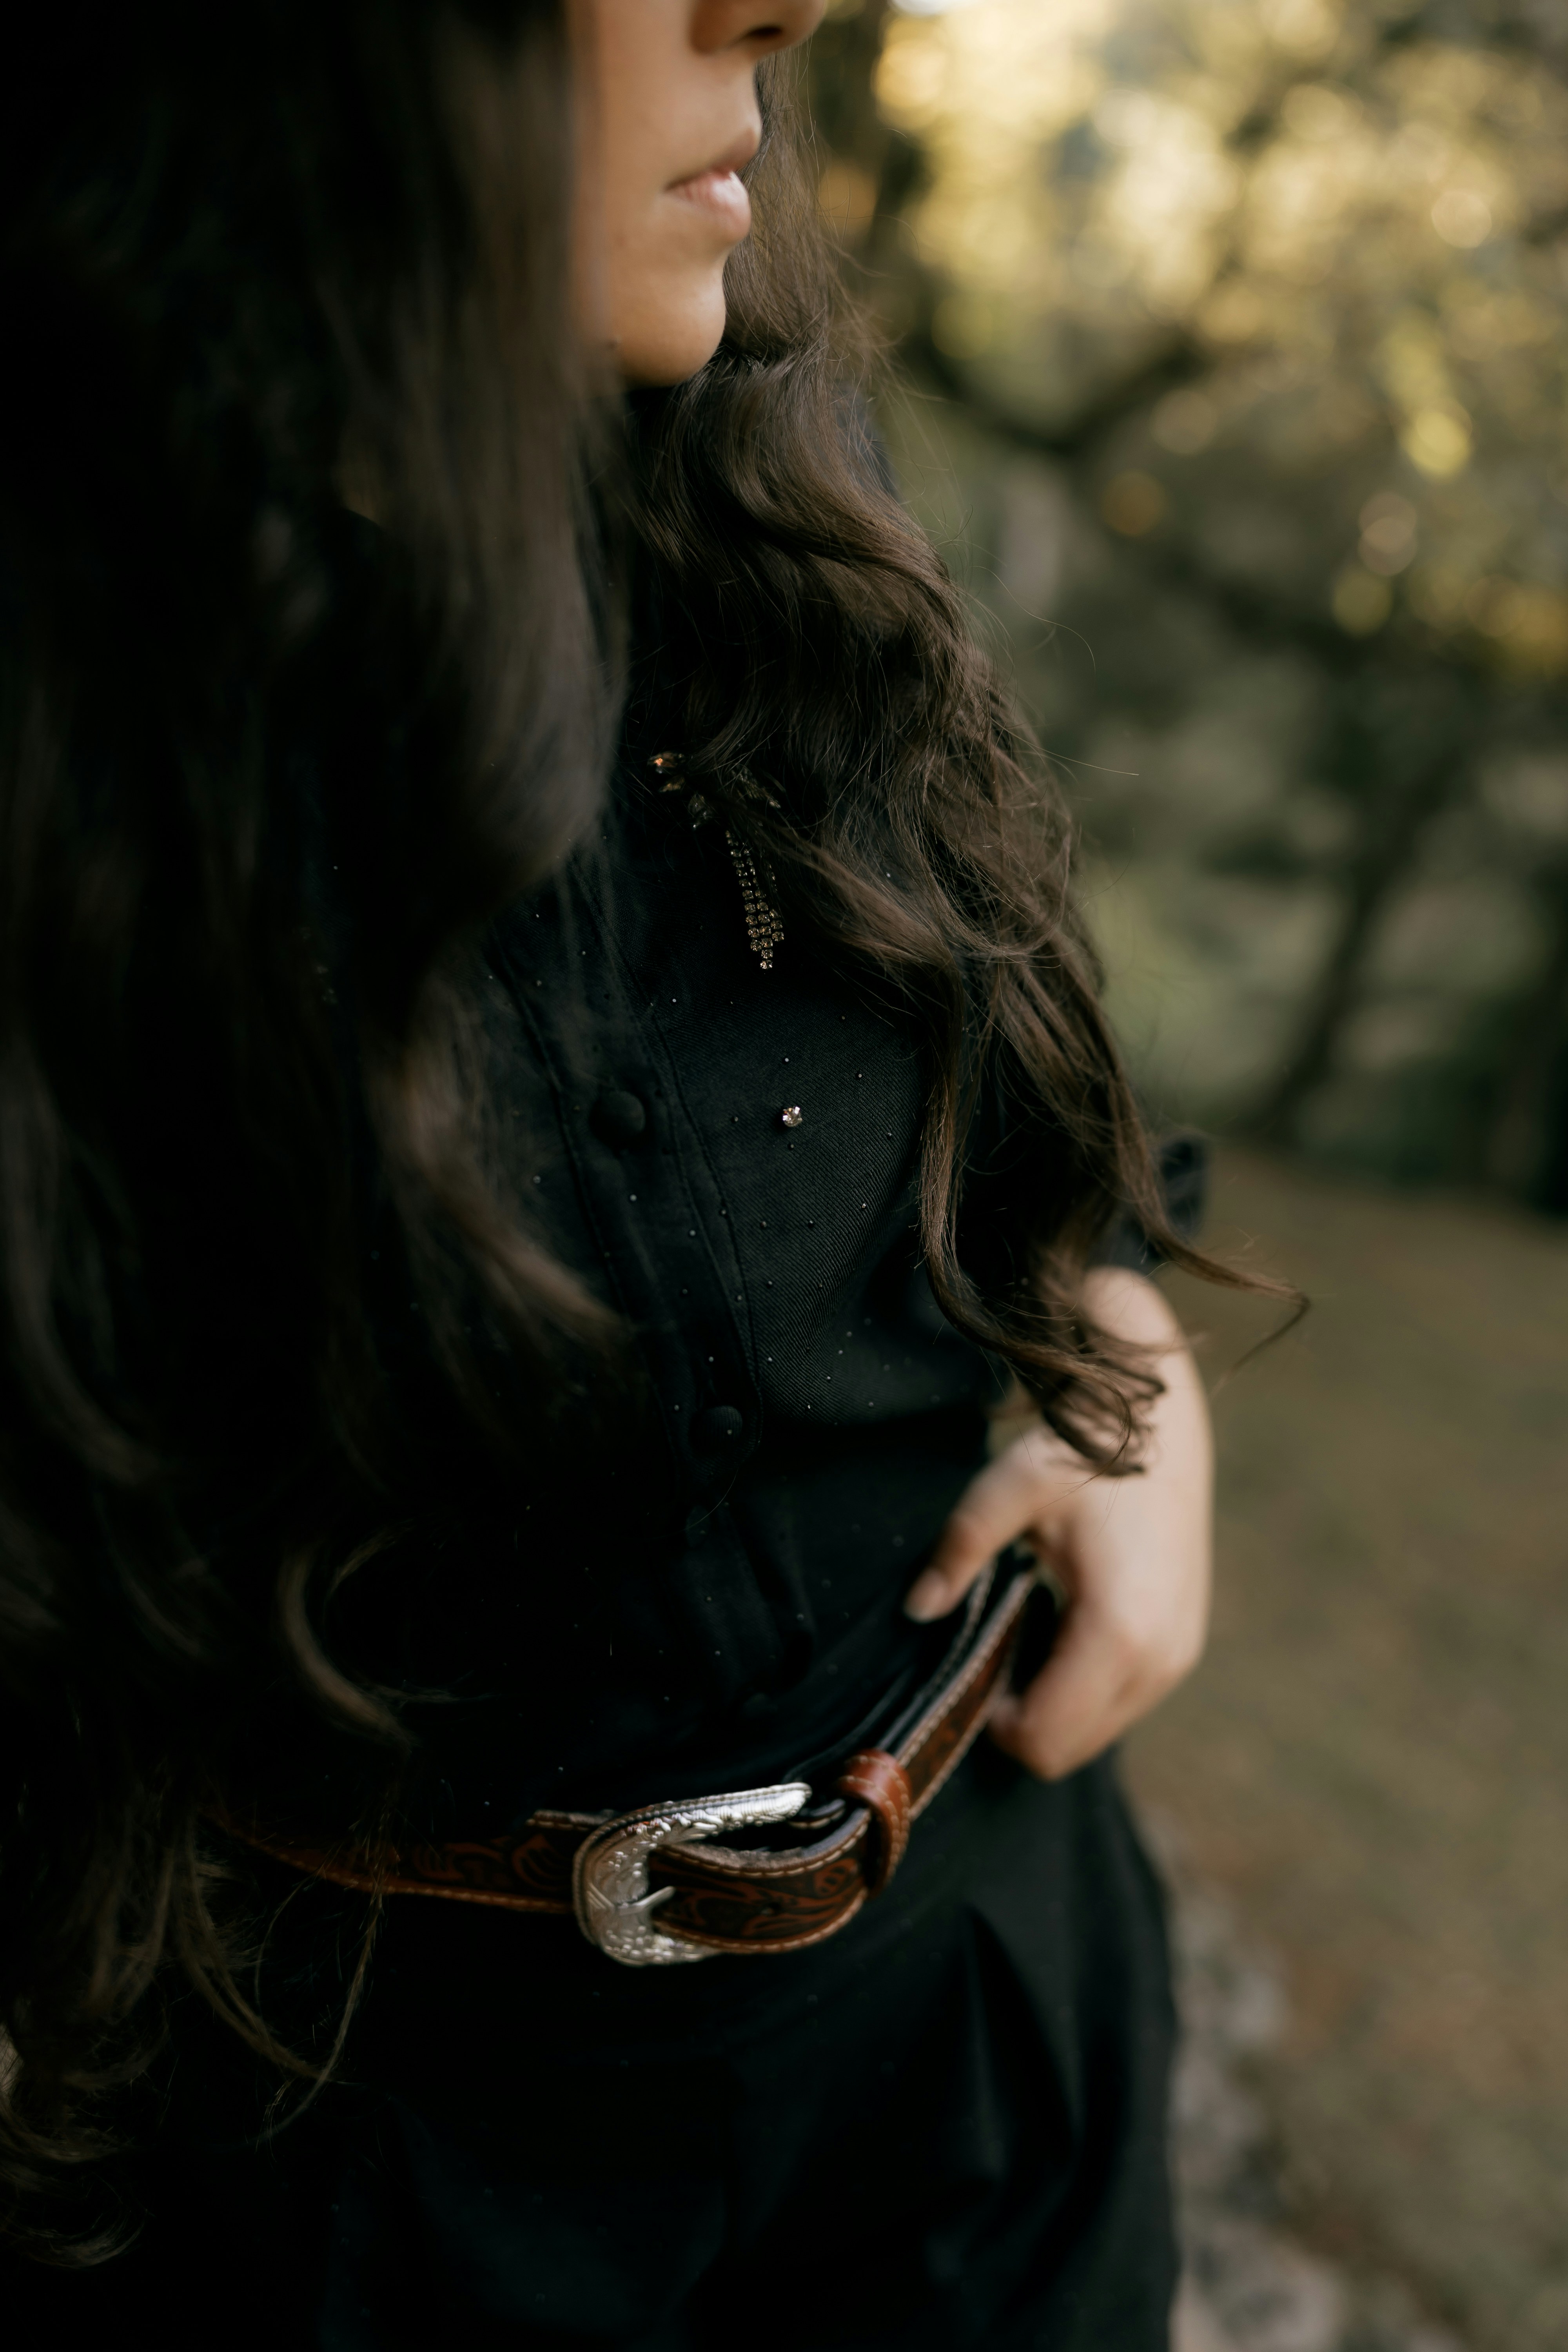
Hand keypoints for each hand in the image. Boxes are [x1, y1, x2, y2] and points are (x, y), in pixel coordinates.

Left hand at [902, 1268, 1212, 1779]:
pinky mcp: (1186, 1644)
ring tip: (1026, 1628)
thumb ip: (959, 1553)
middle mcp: (1161, 1660)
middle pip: (1069, 1750)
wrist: (1161, 1422)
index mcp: (1119, 1634)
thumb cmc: (1083, 1453)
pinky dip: (1084, 1685)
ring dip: (1053, 1702)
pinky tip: (1062, 1622)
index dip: (993, 1722)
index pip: (1044, 1741)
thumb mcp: (1008, 1490)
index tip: (971, 1665)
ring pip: (1098, 1732)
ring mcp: (1180, 1656)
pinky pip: (1123, 1701)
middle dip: (1020, 1718)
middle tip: (990, 1649)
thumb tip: (917, 1609)